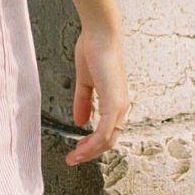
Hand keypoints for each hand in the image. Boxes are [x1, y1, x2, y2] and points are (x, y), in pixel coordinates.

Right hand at [66, 26, 129, 166]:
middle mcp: (121, 106)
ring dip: (89, 152)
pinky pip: (105, 131)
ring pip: (107, 140)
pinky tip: (81, 148)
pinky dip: (92, 143)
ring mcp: (119, 105)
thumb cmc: (94, 50)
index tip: (77, 150)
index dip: (93, 144)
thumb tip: (81, 122)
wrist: (100, 34)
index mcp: (115, 101)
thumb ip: (84, 101)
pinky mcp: (114, 102)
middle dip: (90, 153)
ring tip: (74, 158)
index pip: (107, 131)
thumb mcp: (86, 81)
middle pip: (109, 141)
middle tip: (73, 159)